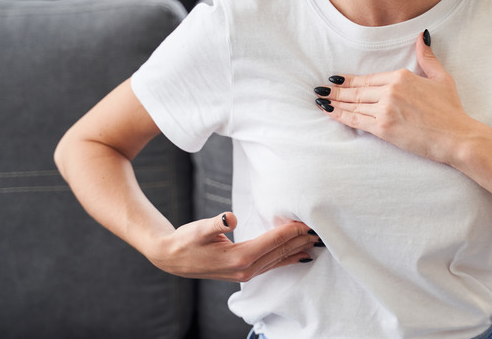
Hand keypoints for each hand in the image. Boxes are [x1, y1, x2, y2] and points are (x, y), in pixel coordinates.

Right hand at [149, 212, 319, 281]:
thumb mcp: (198, 229)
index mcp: (239, 257)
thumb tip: (231, 218)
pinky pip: (272, 265)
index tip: (306, 222)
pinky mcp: (244, 272)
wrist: (172, 259)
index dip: (290, 231)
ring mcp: (246, 273)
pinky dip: (287, 259)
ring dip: (297, 250)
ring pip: (278, 260)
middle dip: (300, 241)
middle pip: (280, 252)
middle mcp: (246, 268)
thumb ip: (216, 223)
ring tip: (314, 241)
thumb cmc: (185, 241)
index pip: (272, 242)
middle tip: (319, 230)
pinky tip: (298, 256)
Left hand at [315, 30, 476, 163]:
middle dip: (336, 90)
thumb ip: (427, 57)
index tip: (336, 80)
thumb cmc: (451, 110)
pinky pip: (356, 120)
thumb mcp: (441, 78)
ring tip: (320, 100)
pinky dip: (340, 115)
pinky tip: (330, 112)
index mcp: (401, 76)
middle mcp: (390, 90)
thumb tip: (422, 36)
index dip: (349, 80)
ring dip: (334, 102)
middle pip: (357, 90)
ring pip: (353, 104)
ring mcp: (385, 109)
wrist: (456, 136)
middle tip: (319, 90)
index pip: (368, 78)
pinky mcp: (383, 128)